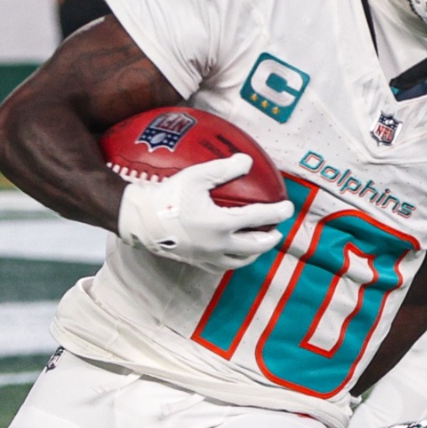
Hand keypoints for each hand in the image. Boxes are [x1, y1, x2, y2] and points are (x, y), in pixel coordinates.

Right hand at [117, 154, 293, 271]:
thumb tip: (247, 161)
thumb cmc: (167, 196)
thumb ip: (224, 169)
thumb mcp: (196, 176)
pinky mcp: (195, 261)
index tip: (288, 207)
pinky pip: (221, 266)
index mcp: (221, 224)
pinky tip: (233, 253)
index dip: (276, 212)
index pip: (258, 219)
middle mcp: (217, 244)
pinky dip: (234, 260)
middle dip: (270, 238)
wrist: (139, 220)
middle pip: (254, 246)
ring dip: (254, 252)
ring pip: (239, 261)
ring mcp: (206, 256)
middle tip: (277, 230)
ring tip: (259, 244)